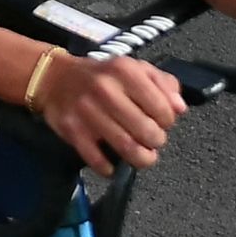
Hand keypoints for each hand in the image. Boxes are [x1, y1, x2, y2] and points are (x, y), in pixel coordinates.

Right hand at [35, 49, 188, 176]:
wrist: (56, 78)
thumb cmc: (103, 76)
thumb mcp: (134, 68)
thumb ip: (163, 84)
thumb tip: (180, 108)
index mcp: (126, 71)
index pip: (162, 108)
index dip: (168, 121)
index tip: (162, 122)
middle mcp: (106, 89)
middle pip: (146, 131)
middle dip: (156, 142)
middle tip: (153, 141)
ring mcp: (87, 110)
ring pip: (126, 148)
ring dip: (141, 158)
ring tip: (143, 156)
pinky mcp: (72, 129)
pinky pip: (97, 159)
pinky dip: (109, 168)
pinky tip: (113, 165)